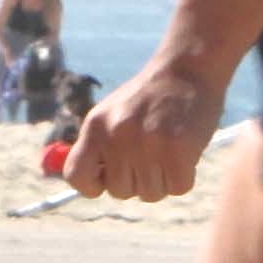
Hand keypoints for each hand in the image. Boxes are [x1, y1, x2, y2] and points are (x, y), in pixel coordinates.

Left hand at [65, 44, 228, 201]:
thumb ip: (100, 146)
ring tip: (169, 149)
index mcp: (95, 126)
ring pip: (151, 194)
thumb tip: (94, 185)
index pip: (75, 175)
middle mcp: (116, 135)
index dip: (92, 186)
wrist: (187, 68)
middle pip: (120, 191)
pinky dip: (184, 177)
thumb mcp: (113, 113)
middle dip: (138, 181)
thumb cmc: (150, 97)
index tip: (109, 178)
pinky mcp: (178, 149)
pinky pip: (178, 187)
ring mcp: (147, 143)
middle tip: (152, 155)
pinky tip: (185, 153)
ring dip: (163, 179)